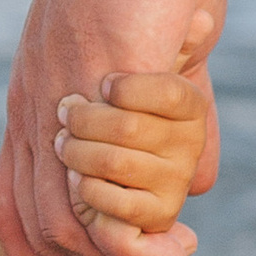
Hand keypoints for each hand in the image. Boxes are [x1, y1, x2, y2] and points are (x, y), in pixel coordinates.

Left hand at [0, 0, 224, 255]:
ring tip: (175, 249)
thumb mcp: (155, 58)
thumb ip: (173, 123)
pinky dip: (144, 205)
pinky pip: (111, 167)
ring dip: (126, 242)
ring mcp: (59, 95)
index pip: (11, 209)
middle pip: (39, 226)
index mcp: (32, 102)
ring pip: (74, 209)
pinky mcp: (97, 79)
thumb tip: (199, 183)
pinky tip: (182, 209)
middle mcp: (32, 107)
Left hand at [54, 73, 204, 246]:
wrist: (103, 160)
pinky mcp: (161, 213)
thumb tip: (164, 43)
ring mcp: (179, 179)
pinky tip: (77, 176)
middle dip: (83, 121)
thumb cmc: (104, 102)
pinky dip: (88, 189)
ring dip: (76, 154)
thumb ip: (133, 58)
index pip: (167, 94)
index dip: (125, 89)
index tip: (103, 84)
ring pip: (115, 163)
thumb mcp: (122, 68)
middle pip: (128, 128)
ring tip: (63, 145)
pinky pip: (118, 203)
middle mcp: (192, 142)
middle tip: (64, 115)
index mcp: (190, 104)